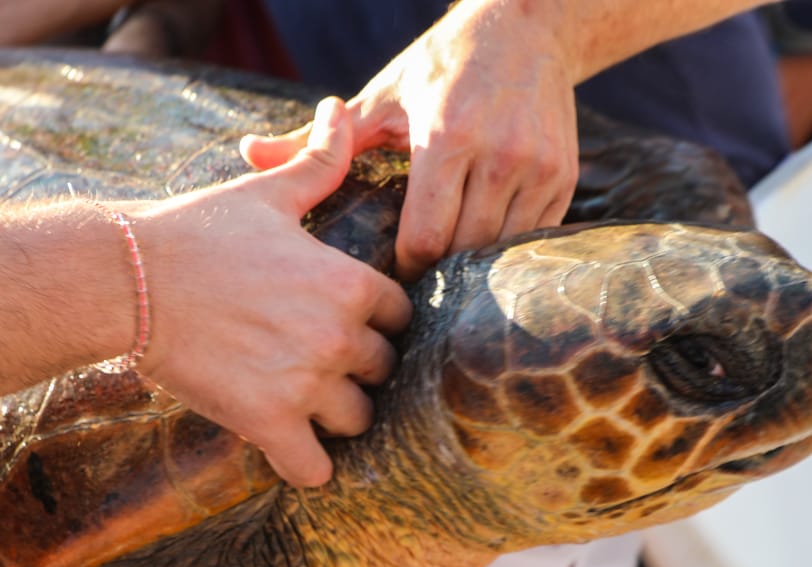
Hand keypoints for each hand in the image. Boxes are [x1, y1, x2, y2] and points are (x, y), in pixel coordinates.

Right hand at [132, 98, 412, 487]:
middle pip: (384, 371)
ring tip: (304, 402)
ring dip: (336, 416)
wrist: (128, 280)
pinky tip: (294, 452)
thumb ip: (319, 163)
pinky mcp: (268, 424)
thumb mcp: (266, 191)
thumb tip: (338, 111)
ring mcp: (306, 384)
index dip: (374, 321)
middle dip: (358, 369)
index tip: (343, 322)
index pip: (400, 317)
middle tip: (318, 362)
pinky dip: (309, 468)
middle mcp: (338, 337)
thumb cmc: (196, 231)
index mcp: (349, 282)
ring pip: (358, 421)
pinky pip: (315, 470)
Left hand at [240, 0, 579, 281]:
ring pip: (498, 252)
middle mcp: (498, 155)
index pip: (423, 238)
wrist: (525, 27)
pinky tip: (478, 255)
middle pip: (461, 252)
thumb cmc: (438, 69)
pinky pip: (529, 240)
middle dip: (435, 276)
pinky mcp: (562, 179)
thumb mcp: (378, 98)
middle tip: (410, 293)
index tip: (388, 280)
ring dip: (470, 270)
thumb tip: (249, 153)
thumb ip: (319, 140)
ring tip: (443, 281)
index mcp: (447, 138)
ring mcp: (536, 169)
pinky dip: (502, 252)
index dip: (403, 269)